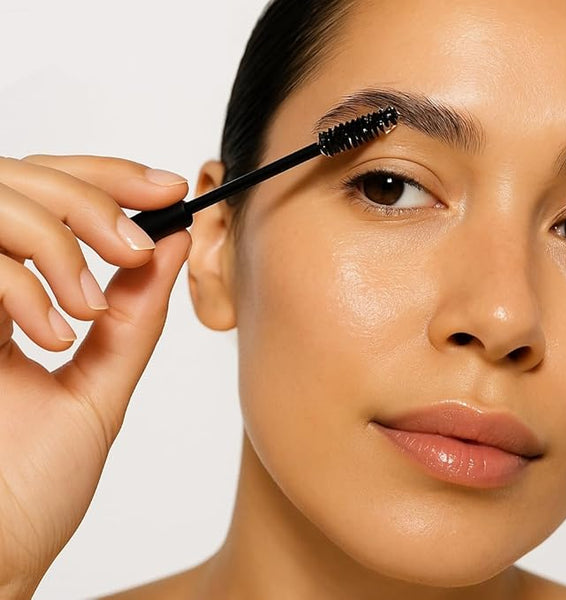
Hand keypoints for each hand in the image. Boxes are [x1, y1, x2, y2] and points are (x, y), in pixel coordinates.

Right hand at [0, 155, 190, 597]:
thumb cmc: (34, 485)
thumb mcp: (101, 385)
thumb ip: (133, 314)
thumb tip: (171, 244)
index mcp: (15, 297)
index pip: (52, 197)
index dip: (108, 178)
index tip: (168, 188)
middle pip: (20, 176)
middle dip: (90, 196)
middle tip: (135, 244)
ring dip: (57, 239)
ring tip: (89, 307)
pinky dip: (19, 283)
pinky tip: (52, 333)